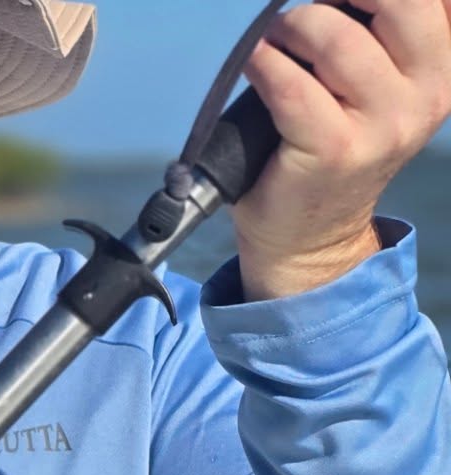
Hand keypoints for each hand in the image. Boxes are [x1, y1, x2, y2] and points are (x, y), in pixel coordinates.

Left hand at [235, 0, 450, 297]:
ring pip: (339, 39)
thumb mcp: (381, 88)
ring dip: (294, 27)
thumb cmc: (335, 151)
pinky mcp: (334, 149)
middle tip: (305, 15)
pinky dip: (265, 64)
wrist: (310, 239)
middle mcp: (427, 95)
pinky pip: (293, 85)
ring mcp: (384, 125)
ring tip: (276, 40)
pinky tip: (255, 61)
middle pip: (398, 2)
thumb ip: (384, 36)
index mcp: (444, 70)